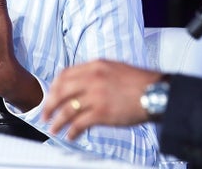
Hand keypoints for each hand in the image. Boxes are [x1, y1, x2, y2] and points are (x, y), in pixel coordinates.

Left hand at [42, 60, 161, 139]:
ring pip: (67, 109)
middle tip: (46, 115)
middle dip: (49, 105)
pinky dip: (72, 131)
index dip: (54, 87)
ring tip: (54, 129)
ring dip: (57, 121)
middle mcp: (93, 78)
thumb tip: (84, 82)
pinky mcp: (101, 112)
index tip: (51, 96)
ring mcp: (96, 95)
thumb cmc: (140, 83)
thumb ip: (98, 73)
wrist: (156, 92)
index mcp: (96, 65)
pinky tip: (71, 136)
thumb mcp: (116, 68)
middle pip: (61, 91)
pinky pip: (79, 123)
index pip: (65, 74)